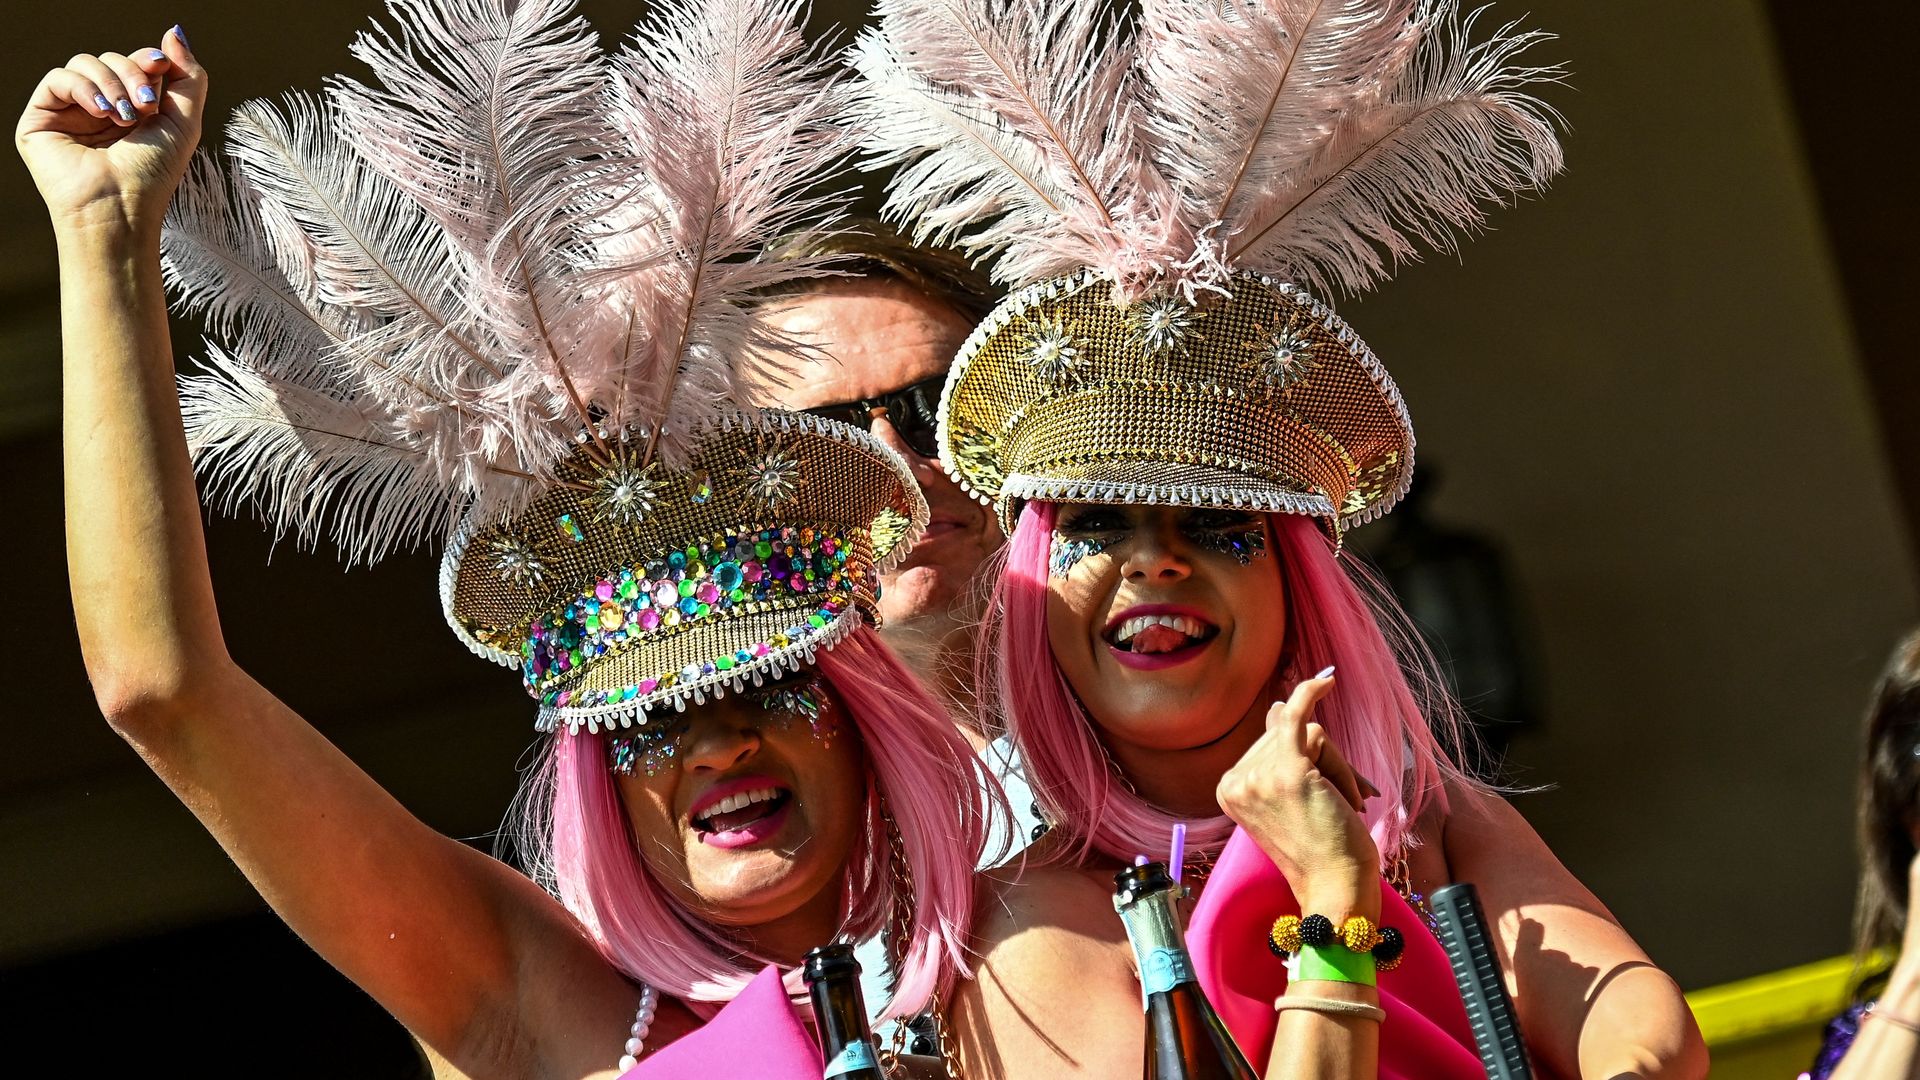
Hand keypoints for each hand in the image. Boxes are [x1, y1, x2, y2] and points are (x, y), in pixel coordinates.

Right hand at [15, 27, 204, 234]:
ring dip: (111, 82)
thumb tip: (174, 31)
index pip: (137, 63)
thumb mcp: (184, 121)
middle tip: (145, 106)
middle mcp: (101, 109)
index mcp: (134, 110)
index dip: (149, 60)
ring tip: (124, 116)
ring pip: (86, 63)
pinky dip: (84, 87)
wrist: (120, 208)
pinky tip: (101, 111)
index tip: (161, 67)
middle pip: (113, 59)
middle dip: (133, 73)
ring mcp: (71, 113)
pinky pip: (59, 78)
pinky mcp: (42, 119)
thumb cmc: (153, 174)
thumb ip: (187, 76)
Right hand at [1216, 671, 1382, 918]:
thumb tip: (1277, 705)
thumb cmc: (1321, 850)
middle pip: (1287, 737)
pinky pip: (1300, 717)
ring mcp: (1259, 774)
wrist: (1334, 888)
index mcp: (1229, 789)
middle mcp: (1236, 780)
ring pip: (1309, 735)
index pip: (1270, 747)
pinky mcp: (1289, 769)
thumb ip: (1279, 755)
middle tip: (1346, 805)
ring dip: (1340, 768)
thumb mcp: (1291, 801)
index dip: (1307, 764)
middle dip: (1326, 764)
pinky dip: (1311, 694)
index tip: (1327, 796)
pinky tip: (1327, 680)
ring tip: (1349, 805)